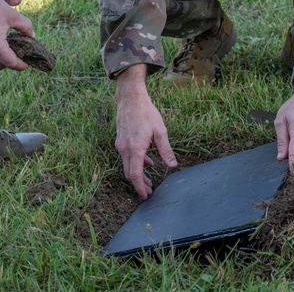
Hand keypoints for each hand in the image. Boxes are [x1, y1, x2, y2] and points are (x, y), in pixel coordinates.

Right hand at [115, 65, 177, 198]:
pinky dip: (136, 162)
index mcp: (135, 148)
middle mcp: (124, 149)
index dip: (140, 187)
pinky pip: (127, 156)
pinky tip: (147, 162)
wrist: (130, 98)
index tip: (145, 196)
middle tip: (150, 191)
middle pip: (129, 173)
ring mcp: (120, 144)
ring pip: (127, 165)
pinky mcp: (120, 140)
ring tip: (149, 180)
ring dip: (138, 173)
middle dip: (139, 184)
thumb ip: (165, 150)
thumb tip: (173, 165)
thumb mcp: (160, 131)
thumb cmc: (146, 112)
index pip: (135, 175)